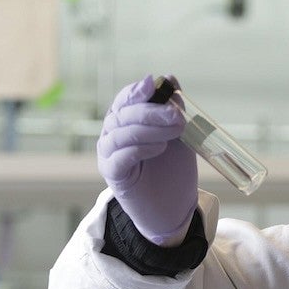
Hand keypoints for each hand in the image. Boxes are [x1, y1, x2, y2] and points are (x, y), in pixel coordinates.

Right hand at [97, 75, 198, 244]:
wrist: (174, 208)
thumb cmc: (173, 170)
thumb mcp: (178, 134)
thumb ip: (173, 110)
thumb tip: (171, 80)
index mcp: (125, 120)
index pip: (126, 99)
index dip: (138, 91)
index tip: (156, 84)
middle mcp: (112, 134)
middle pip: (123, 114)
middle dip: (152, 111)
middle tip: (177, 115)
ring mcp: (109, 154)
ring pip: (122, 133)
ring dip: (150, 128)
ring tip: (175, 131)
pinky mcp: (113, 175)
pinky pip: (120, 157)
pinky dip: (140, 148)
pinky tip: (159, 148)